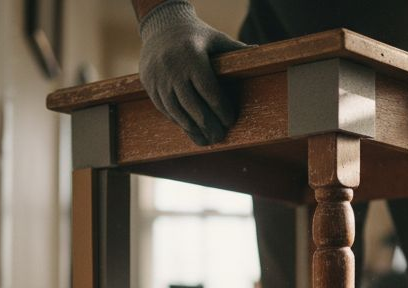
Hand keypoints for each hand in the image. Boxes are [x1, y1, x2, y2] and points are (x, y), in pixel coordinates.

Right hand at [138, 1, 248, 144]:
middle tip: (220, 137)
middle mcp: (173, 68)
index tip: (230, 121)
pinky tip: (190, 129)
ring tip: (207, 140)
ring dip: (193, 130)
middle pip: (194, 107)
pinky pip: (165, 109)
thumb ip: (236, 49)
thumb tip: (259, 52)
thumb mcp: (216, 38)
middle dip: (209, 126)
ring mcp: (158, 78)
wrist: (161, 26)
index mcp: (192, 57)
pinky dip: (179, 122)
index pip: (210, 92)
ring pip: (177, 112)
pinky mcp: (149, 85)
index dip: (221, 110)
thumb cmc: (196, 35)